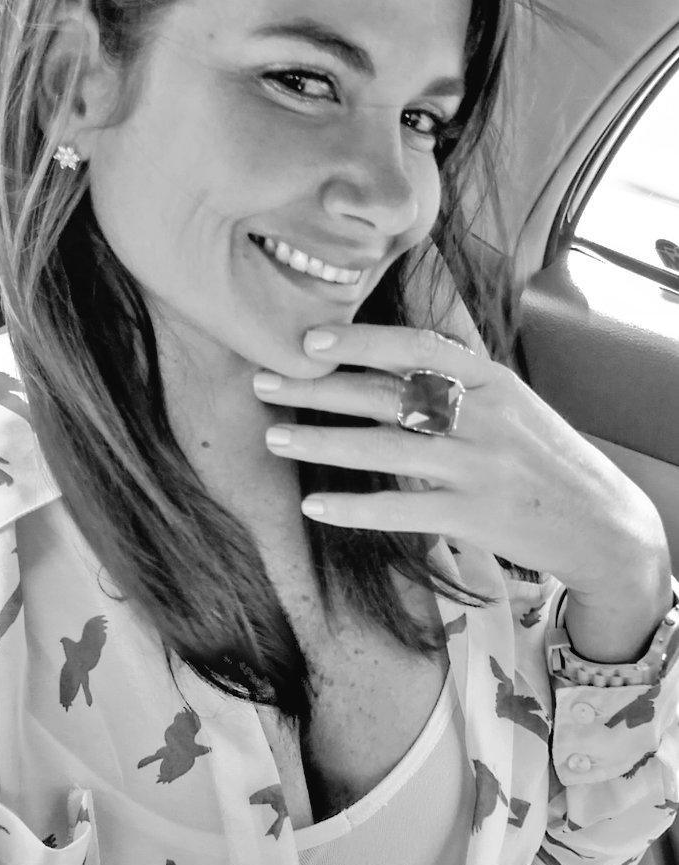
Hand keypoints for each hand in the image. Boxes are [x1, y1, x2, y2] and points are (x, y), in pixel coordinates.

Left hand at [253, 323, 665, 598]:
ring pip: (383, 449)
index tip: (308, 340)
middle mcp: (484, 416)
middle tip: (263, 383)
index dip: (359, 342)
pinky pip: (401, 510)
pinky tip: (315, 506)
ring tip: (273, 438)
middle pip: (385, 395)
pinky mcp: (474, 516)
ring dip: (321, 442)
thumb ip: (461, 379)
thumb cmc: (547, 459)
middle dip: (317, 389)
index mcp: (493, 380)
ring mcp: (479, 467)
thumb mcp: (514, 403)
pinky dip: (354, 507)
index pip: (417, 348)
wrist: (602, 524)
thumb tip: (403, 348)